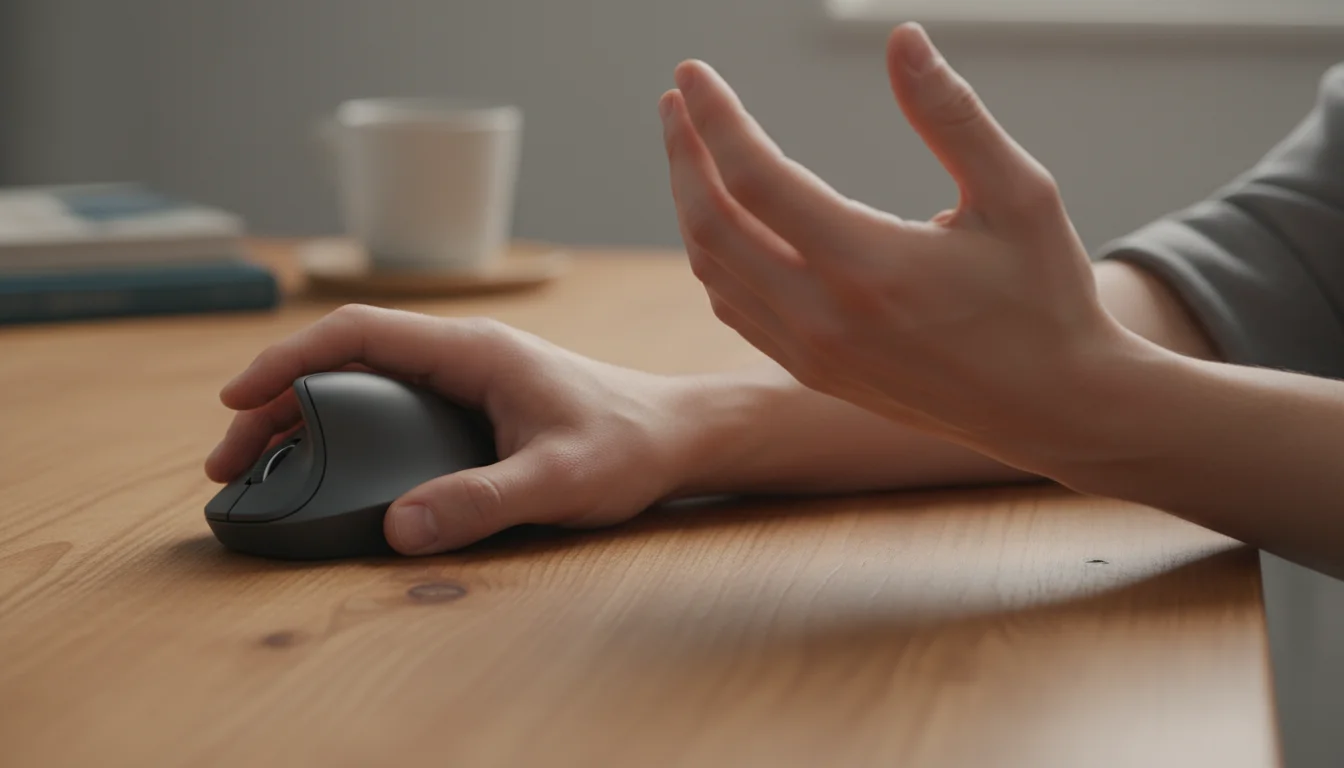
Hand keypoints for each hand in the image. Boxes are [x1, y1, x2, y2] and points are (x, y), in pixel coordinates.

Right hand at [205, 305, 694, 554]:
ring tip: (258, 458)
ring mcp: (466, 373)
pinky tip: (327, 455)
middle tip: (229, 455)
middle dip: (277, 397)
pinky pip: (389, 398)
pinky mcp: (473, 399)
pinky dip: (343, 420)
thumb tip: (399, 528)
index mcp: (473, 351)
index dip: (288, 360)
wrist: (676, 437)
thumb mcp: (559, 480)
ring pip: (363, 376)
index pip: (358, 333)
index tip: (237, 399)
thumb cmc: (629, 446)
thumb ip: (484, 501)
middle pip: (344, 357)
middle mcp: (462, 352)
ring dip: (304, 409)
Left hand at [658, 22, 1142, 471]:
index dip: (716, 117)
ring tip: (692, 148)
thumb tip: (903, 40)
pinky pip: (736, 307)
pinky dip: (715, 255)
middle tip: (677, 101)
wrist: (1051, 408)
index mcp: (869, 266)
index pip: (756, 178)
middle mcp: (824, 316)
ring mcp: (811, 352)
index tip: (693, 73)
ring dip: (691, 202)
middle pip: (711, 224)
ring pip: (714, 270)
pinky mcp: (812, 371)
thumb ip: (953, 115)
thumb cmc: (1045, 297)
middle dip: (683, 153)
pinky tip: (723, 218)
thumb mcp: (1019, 195)